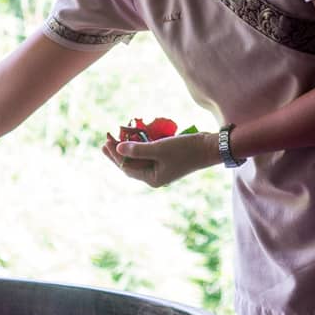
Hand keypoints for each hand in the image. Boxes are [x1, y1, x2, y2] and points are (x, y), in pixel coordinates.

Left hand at [103, 131, 220, 187]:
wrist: (209, 148)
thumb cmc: (184, 150)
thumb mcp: (158, 149)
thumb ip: (137, 150)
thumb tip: (118, 149)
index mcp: (152, 179)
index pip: (127, 167)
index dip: (115, 155)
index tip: (107, 142)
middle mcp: (155, 176)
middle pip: (130, 164)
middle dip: (118, 152)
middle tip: (105, 140)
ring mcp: (160, 168)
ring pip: (139, 158)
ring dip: (129, 147)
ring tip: (116, 137)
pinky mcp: (166, 159)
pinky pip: (148, 153)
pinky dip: (140, 145)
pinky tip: (134, 136)